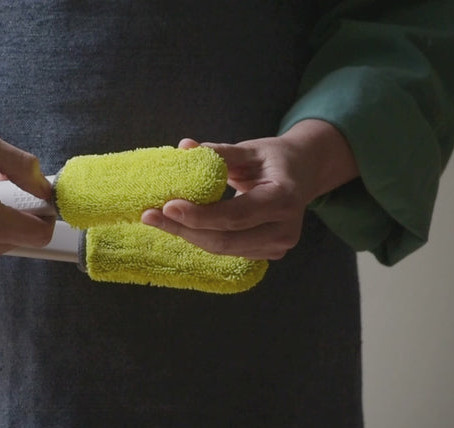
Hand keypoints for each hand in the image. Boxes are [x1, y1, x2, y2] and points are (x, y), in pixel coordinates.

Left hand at [141, 119, 358, 259]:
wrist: (305, 172)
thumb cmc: (275, 158)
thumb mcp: (250, 149)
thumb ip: (219, 152)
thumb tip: (184, 147)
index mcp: (284, 198)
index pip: (235, 215)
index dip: (199, 215)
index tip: (167, 205)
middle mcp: (285, 229)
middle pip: (225, 240)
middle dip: (183, 230)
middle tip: (149, 216)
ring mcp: (278, 246)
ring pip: (223, 250)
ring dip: (188, 236)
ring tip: (157, 219)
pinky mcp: (268, 253)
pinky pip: (228, 251)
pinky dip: (202, 238)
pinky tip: (179, 226)